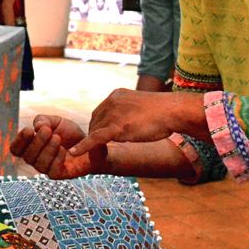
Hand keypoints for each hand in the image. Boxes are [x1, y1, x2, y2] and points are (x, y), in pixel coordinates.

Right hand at [11, 115, 106, 178]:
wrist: (91, 144)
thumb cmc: (70, 134)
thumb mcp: (56, 121)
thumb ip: (43, 120)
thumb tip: (36, 127)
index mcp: (31, 147)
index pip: (16, 149)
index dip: (19, 141)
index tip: (29, 130)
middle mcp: (36, 159)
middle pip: (27, 156)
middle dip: (36, 142)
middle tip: (48, 131)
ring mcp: (47, 169)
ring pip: (39, 164)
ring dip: (47, 149)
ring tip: (57, 138)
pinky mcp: (59, 175)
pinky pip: (52, 171)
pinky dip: (56, 158)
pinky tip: (64, 150)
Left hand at [70, 89, 196, 153]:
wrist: (173, 111)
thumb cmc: (163, 113)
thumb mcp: (140, 108)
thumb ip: (128, 113)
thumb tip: (124, 125)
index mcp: (117, 95)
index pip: (100, 112)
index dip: (100, 125)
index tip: (101, 135)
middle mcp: (112, 101)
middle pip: (96, 121)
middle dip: (96, 134)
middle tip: (98, 147)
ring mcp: (114, 113)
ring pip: (96, 131)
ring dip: (93, 142)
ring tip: (95, 152)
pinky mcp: (117, 127)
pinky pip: (96, 138)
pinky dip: (84, 146)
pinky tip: (75, 153)